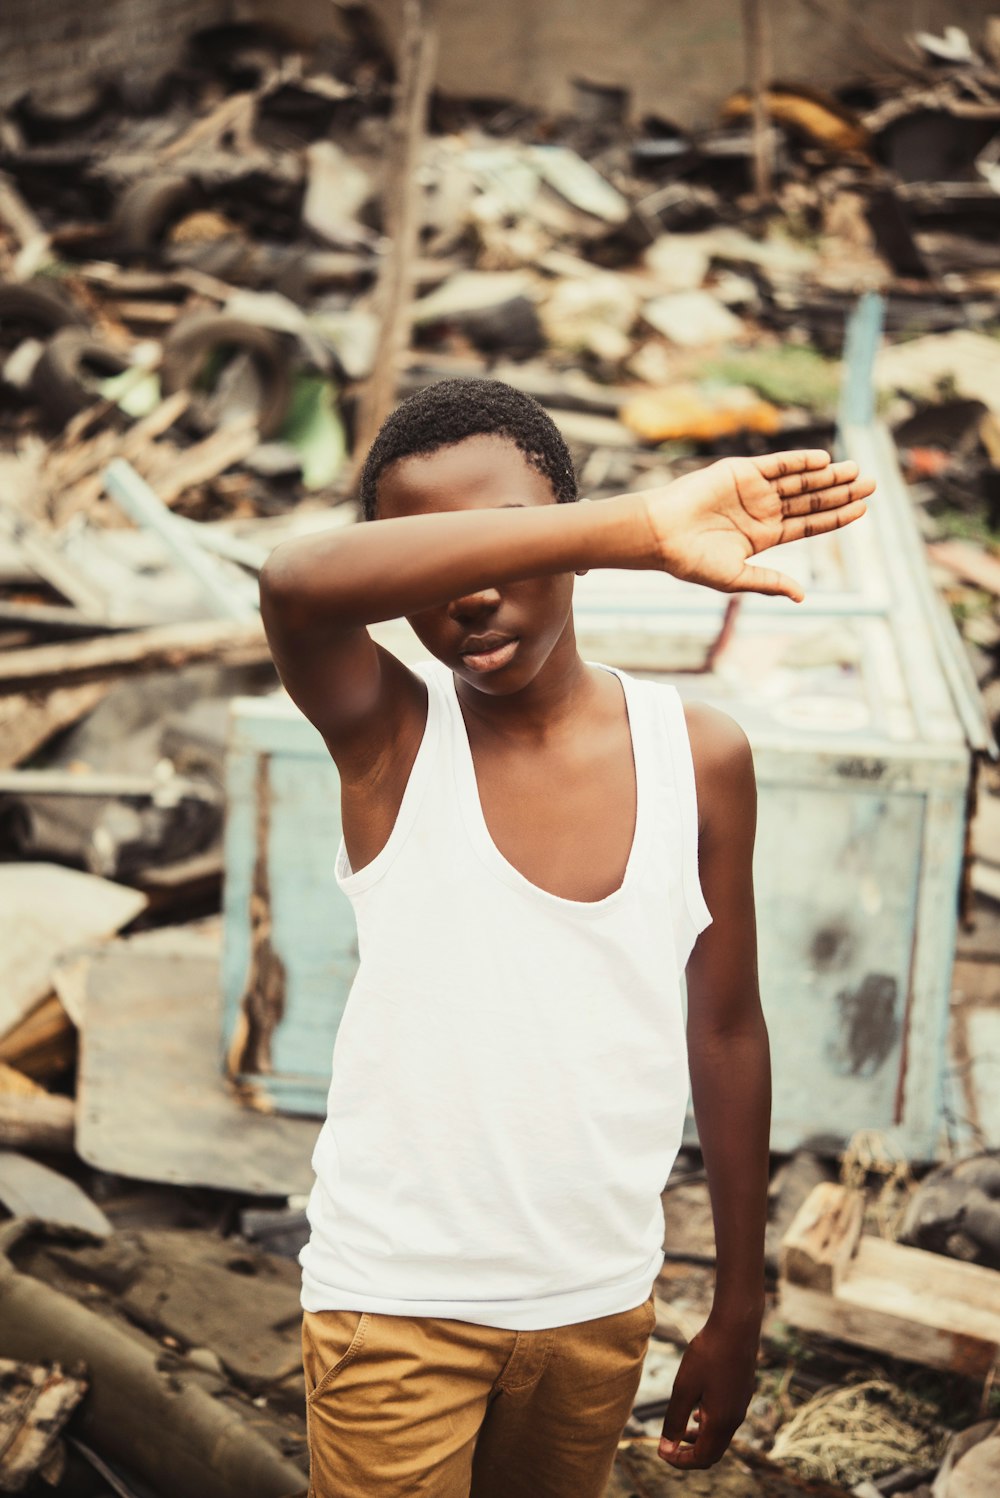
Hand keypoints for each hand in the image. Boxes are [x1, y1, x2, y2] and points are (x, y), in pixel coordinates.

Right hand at [642, 450, 874, 601]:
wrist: (660, 535)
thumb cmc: (691, 561)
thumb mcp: (735, 577)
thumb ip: (769, 582)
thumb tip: (802, 597)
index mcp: (763, 536)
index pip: (808, 524)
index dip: (835, 517)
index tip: (863, 510)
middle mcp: (762, 511)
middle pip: (810, 499)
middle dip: (841, 491)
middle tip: (871, 483)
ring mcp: (752, 490)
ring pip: (799, 480)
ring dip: (827, 474)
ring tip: (855, 469)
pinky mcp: (740, 471)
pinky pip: (776, 464)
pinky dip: (799, 461)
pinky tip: (823, 460)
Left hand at [658, 1314, 759, 1468]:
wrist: (736, 1327)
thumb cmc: (708, 1355)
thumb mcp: (684, 1387)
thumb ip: (675, 1420)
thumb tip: (665, 1448)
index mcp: (721, 1422)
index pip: (702, 1458)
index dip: (680, 1461)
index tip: (661, 1452)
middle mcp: (735, 1419)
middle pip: (713, 1452)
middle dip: (690, 1454)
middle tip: (669, 1446)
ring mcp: (741, 1406)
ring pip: (720, 1437)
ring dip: (700, 1440)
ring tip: (681, 1431)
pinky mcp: (742, 1394)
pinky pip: (726, 1421)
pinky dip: (709, 1425)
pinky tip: (698, 1412)